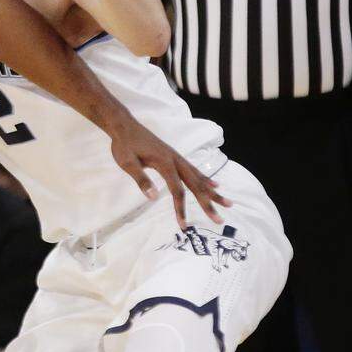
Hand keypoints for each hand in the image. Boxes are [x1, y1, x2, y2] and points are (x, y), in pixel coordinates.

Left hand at [108, 111, 230, 228]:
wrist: (125, 126)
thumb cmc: (124, 145)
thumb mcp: (127, 162)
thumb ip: (140, 179)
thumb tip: (152, 197)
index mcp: (164, 163)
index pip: (177, 191)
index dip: (180, 209)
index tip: (183, 225)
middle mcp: (175, 160)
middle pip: (195, 185)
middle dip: (208, 203)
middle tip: (220, 220)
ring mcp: (176, 157)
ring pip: (198, 177)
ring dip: (212, 192)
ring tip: (228, 203)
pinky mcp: (174, 156)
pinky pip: (194, 170)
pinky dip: (205, 179)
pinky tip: (214, 185)